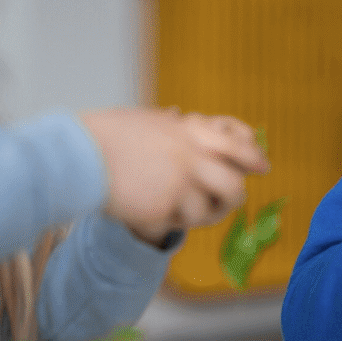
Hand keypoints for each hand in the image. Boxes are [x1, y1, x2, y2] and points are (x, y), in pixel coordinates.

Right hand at [79, 108, 269, 245]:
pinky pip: (180, 222)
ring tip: (181, 208)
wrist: (79, 156)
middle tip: (228, 201)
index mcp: (186, 131)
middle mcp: (189, 156)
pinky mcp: (164, 207)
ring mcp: (178, 183)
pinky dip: (171, 220)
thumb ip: (173, 126)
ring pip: (209, 209)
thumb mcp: (147, 121)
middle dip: (233, 196)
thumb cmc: (105, 136)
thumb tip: (186, 118)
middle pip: (233, 183)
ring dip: (199, 213)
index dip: (252, 154)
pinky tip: (154, 211)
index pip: (233, 141)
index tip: (262, 165)